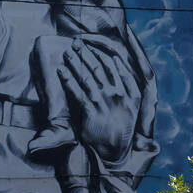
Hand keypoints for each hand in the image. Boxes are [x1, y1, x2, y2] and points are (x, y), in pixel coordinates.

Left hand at [58, 44, 139, 163]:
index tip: (92, 42)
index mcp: (131, 91)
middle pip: (100, 67)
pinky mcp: (91, 112)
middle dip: (87, 53)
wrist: (116, 149)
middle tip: (76, 42)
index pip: (116, 64)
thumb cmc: (121, 125)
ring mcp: (105, 103)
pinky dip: (68, 80)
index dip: (102, 51)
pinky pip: (77, 92)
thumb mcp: (132, 105)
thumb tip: (114, 65)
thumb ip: (125, 86)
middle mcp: (119, 95)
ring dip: (76, 63)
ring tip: (67, 53)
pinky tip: (61, 71)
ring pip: (88, 77)